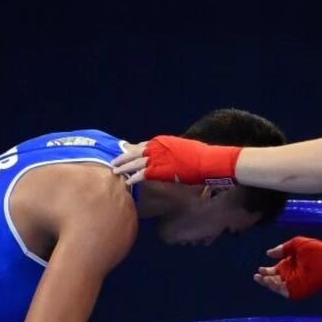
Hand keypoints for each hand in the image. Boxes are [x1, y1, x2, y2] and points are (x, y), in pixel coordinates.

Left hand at [111, 136, 239, 186]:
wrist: (207, 160)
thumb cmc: (201, 155)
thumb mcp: (184, 148)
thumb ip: (174, 151)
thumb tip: (173, 157)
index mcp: (163, 141)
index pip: (143, 145)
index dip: (133, 151)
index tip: (126, 154)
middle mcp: (157, 146)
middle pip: (135, 152)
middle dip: (124, 157)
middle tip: (114, 161)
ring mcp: (157, 157)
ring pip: (134, 162)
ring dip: (124, 167)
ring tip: (114, 171)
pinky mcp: (159, 169)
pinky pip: (142, 174)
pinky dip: (134, 177)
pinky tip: (127, 181)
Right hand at [254, 236, 321, 299]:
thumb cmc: (318, 249)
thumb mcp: (297, 244)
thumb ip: (283, 248)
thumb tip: (268, 253)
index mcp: (289, 264)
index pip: (273, 271)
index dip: (265, 271)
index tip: (259, 269)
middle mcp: (291, 275)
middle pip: (273, 280)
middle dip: (265, 279)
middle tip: (258, 276)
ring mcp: (296, 283)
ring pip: (278, 287)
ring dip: (270, 284)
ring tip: (265, 279)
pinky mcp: (302, 290)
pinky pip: (287, 292)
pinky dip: (279, 289)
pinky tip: (275, 282)